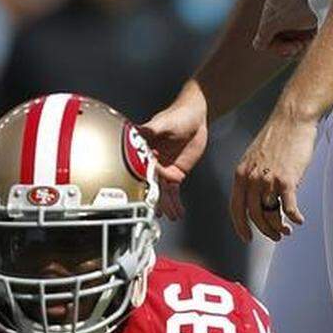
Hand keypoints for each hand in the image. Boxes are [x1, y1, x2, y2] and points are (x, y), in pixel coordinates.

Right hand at [140, 81, 209, 220]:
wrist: (195, 116)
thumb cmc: (177, 115)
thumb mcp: (163, 122)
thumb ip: (151, 129)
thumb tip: (137, 130)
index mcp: (144, 151)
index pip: (141, 169)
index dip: (143, 182)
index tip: (144, 195)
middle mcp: (151, 162)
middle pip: (151, 184)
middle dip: (154, 200)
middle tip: (156, 213)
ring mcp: (164, 169)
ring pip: (163, 191)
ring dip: (166, 205)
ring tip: (170, 217)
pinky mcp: (176, 172)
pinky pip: (174, 191)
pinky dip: (176, 203)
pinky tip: (178, 213)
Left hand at [231, 106, 315, 242]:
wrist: (292, 119)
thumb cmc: (278, 136)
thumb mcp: (255, 157)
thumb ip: (254, 177)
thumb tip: (260, 197)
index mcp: (241, 173)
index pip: (236, 208)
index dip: (240, 226)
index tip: (246, 237)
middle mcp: (252, 179)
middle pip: (254, 215)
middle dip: (265, 230)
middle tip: (274, 235)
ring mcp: (269, 180)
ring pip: (271, 214)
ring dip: (279, 226)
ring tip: (287, 229)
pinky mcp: (287, 180)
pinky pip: (289, 207)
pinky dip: (294, 217)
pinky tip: (299, 219)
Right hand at [253, 0, 315, 57]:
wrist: (330, 3)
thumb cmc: (306, 10)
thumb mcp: (281, 21)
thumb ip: (265, 33)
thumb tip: (257, 46)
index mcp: (270, 9)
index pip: (263, 39)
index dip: (277, 48)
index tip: (294, 47)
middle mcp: (279, 14)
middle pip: (274, 43)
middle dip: (287, 48)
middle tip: (300, 47)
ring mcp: (291, 20)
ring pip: (285, 44)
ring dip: (296, 47)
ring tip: (307, 43)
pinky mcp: (303, 25)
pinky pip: (296, 42)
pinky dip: (303, 44)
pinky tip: (311, 41)